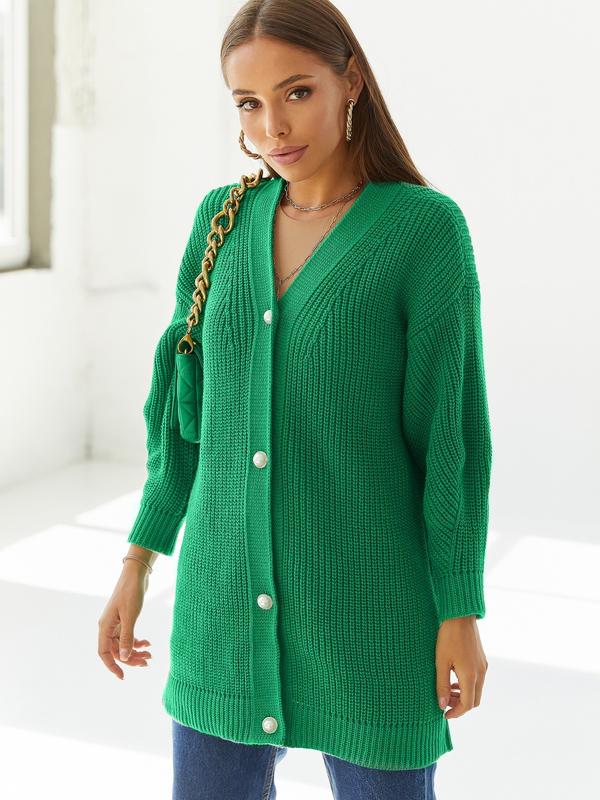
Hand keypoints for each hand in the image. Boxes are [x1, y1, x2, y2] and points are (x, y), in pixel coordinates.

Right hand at [97, 563, 153, 679]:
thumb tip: (123, 657)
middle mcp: (108, 626)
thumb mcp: (130, 616)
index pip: (104, 653)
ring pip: (123, 645)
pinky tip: (148, 643)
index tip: (122, 676)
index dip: (112, 666)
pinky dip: (137, 641)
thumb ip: (127, 637)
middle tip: (146, 663)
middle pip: (116, 650)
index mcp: (105, 626)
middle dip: (130, 659)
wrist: (136, 574)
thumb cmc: (131, 592)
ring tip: (150, 655)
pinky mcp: (124, 619)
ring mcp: (116, 623)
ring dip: (135, 651)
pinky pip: (128, 636)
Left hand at [435, 615, 487, 718]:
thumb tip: (442, 705)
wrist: (460, 615)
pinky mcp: (482, 660)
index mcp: (471, 676)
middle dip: (460, 705)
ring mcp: (483, 666)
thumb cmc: (448, 636)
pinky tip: (454, 679)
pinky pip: (478, 680)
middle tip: (445, 703)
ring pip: (477, 690)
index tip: (444, 714)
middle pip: (474, 700)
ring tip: (448, 691)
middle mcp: (481, 673)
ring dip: (464, 695)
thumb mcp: (441, 662)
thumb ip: (442, 685)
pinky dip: (467, 685)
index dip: (456, 713)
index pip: (467, 705)